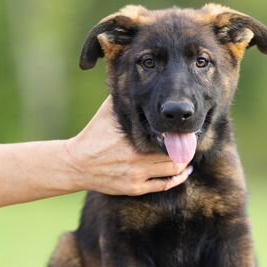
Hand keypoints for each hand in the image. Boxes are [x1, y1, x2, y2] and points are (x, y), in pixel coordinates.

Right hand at [66, 96, 191, 195]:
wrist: (76, 164)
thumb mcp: (107, 112)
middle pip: (174, 153)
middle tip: (190, 142)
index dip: (179, 133)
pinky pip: (165, 185)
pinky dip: (178, 178)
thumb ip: (124, 98)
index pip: (166, 135)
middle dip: (185, 147)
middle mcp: (136, 157)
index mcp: (132, 137)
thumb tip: (134, 78)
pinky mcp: (135, 188)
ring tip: (187, 155)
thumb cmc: (93, 135)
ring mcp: (137, 175)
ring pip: (173, 170)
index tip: (185, 128)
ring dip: (183, 163)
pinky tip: (184, 171)